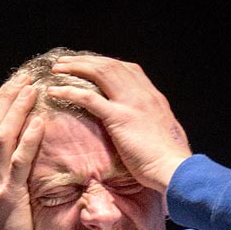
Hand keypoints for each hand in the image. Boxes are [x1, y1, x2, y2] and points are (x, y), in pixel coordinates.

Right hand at [0, 77, 47, 229]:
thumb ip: (0, 177)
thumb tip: (14, 159)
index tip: (13, 84)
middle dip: (7, 97)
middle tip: (25, 75)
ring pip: (3, 136)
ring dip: (18, 110)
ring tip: (33, 89)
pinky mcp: (10, 195)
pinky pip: (19, 162)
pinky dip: (29, 139)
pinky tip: (40, 122)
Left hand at [45, 55, 191, 192]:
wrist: (176, 169)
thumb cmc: (171, 161)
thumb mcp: (165, 134)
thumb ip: (152, 125)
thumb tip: (145, 129)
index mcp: (153, 97)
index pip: (129, 69)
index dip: (107, 64)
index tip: (91, 66)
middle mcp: (143, 94)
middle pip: (111, 65)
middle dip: (86, 61)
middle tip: (66, 63)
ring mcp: (131, 103)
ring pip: (100, 72)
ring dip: (76, 67)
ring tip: (57, 69)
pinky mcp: (120, 118)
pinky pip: (89, 98)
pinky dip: (69, 91)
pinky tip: (54, 91)